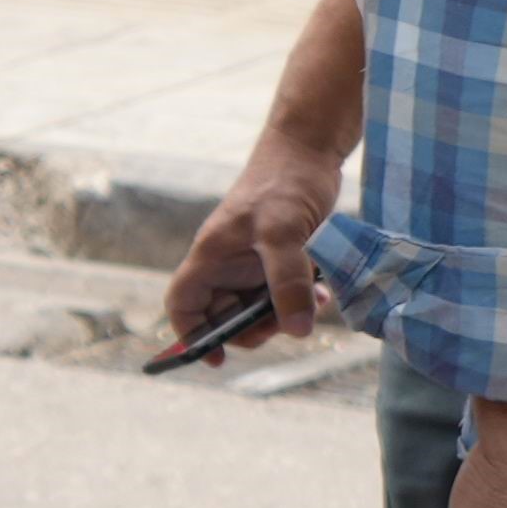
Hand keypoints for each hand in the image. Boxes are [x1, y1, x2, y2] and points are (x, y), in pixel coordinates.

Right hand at [168, 134, 335, 352]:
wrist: (310, 148)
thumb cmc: (285, 182)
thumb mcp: (283, 235)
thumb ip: (287, 284)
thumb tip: (297, 331)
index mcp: (211, 256)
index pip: (183, 304)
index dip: (191, 335)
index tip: (217, 358)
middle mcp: (228, 263)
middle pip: (224, 316)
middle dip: (252, 329)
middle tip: (285, 324)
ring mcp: (254, 261)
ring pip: (258, 308)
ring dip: (283, 316)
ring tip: (314, 304)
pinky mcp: (281, 257)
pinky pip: (284, 294)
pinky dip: (301, 301)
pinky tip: (323, 292)